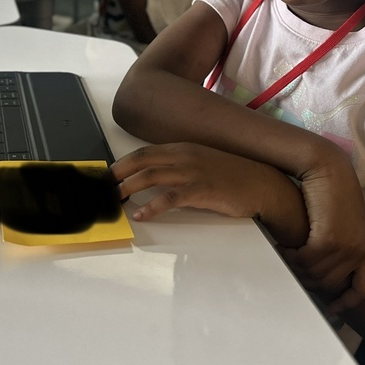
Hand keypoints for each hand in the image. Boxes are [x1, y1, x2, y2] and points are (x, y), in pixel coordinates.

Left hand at [112, 142, 292, 224]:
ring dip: (128, 188)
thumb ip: (178, 167)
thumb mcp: (201, 164)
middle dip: (117, 174)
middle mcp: (184, 156)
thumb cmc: (232, 177)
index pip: (143, 153)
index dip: (122, 163)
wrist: (262, 184)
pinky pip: (169, 198)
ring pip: (150, 176)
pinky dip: (152, 206)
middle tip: (102, 188)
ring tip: (114, 200)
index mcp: (182, 149)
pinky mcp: (201, 190)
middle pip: (141, 161)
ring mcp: (192, 171)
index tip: (107, 175)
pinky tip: (142, 215)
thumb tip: (153, 179)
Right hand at [278, 151, 364, 312]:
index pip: (361, 290)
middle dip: (308, 282)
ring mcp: (347, 247)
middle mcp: (361, 251)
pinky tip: (282, 247)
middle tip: (290, 270)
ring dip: (296, 268)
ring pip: (315, 275)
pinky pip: (306, 261)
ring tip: (283, 256)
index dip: (345, 304)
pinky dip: (291, 257)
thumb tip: (319, 265)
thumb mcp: (341, 221)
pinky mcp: (330, 239)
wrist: (328, 167)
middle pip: (329, 285)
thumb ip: (338, 243)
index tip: (329, 309)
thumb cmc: (330, 191)